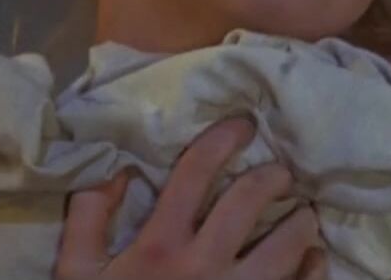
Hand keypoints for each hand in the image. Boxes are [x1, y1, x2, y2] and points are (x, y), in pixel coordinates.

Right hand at [54, 118, 327, 279]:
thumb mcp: (77, 272)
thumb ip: (88, 217)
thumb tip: (114, 167)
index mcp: (159, 246)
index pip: (196, 172)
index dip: (222, 139)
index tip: (243, 125)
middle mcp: (203, 266)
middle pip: (250, 200)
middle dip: (272, 177)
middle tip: (279, 175)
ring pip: (289, 244)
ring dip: (301, 222)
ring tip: (303, 215)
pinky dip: (313, 267)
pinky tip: (311, 259)